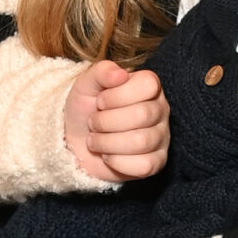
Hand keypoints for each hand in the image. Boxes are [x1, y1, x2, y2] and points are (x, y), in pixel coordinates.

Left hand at [62, 58, 168, 182]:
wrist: (76, 139)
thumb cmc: (86, 108)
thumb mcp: (87, 84)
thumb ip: (102, 71)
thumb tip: (120, 74)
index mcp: (149, 86)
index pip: (148, 85)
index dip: (118, 95)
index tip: (100, 101)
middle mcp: (160, 109)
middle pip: (142, 115)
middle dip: (106, 121)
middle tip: (93, 123)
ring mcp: (161, 137)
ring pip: (141, 142)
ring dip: (107, 142)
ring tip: (95, 140)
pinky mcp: (156, 162)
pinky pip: (144, 166)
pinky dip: (117, 162)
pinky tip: (108, 156)